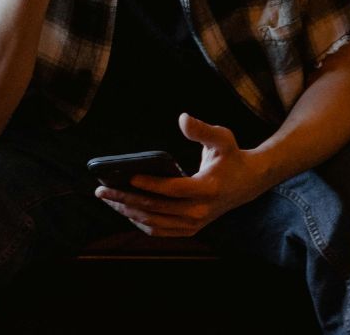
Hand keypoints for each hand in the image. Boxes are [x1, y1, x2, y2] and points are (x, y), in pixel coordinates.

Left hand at [94, 114, 268, 236]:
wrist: (247, 183)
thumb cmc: (230, 156)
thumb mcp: (222, 138)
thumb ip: (202, 129)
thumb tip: (182, 118)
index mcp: (207, 189)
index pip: (172, 190)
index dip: (149, 184)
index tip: (128, 176)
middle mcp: (200, 211)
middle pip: (156, 208)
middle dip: (125, 199)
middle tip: (101, 189)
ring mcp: (194, 224)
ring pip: (153, 222)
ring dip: (127, 211)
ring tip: (106, 198)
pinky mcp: (190, 229)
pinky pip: (159, 230)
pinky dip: (138, 222)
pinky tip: (123, 209)